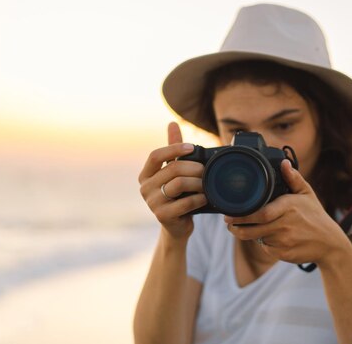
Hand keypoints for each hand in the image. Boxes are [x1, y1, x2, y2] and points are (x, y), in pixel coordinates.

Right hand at [138, 122, 206, 239]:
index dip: (174, 149)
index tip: (191, 147)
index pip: (155, 155)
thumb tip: (172, 123)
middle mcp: (145, 188)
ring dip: (198, 182)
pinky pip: (185, 202)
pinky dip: (199, 198)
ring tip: (206, 184)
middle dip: (194, 168)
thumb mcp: (173, 172)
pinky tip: (204, 198)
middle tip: (206, 171)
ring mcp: (152, 203)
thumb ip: (172, 149)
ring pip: (179, 184)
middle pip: (172, 169)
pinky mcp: (162, 216)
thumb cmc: (177, 195)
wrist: (177, 226)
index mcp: (145, 175)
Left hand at [224, 159, 351, 265]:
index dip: (243, 215)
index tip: (230, 213)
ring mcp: (284, 241)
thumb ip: (293, 179)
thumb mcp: (307, 194)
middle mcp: (286, 225)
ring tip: (246, 226)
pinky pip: (265, 247)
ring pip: (258, 237)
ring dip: (250, 233)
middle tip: (228, 222)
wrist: (329, 244)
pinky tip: (268, 236)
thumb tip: (284, 163)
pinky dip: (263, 242)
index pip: (261, 213)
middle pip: (254, 228)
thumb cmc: (315, 216)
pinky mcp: (283, 253)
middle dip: (237, 226)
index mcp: (289, 207)